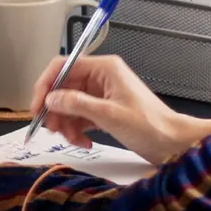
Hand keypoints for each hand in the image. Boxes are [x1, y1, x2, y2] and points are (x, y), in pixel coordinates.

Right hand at [39, 54, 207, 163]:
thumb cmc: (150, 126)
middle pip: (63, 87)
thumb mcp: (109, 115)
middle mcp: (101, 77)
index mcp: (104, 68)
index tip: (36, 107)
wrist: (174, 143)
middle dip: (55, 110)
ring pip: (69, 104)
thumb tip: (50, 98)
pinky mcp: (104, 110)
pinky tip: (83, 142)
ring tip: (73, 140)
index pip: (63, 66)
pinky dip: (77, 130)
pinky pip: (80, 116)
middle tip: (51, 129)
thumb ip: (77, 104)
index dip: (45, 85)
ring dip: (66, 123)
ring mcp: (102, 94)